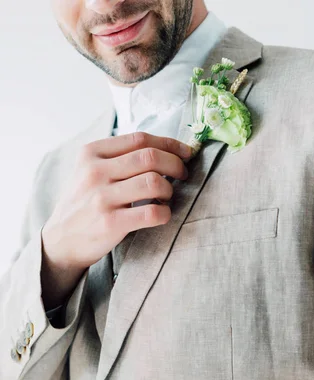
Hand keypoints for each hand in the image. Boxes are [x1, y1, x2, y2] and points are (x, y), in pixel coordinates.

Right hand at [40, 132, 191, 309]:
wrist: (61, 240)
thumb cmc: (84, 203)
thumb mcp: (89, 170)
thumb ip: (118, 157)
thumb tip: (163, 148)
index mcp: (92, 153)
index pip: (140, 139)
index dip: (169, 144)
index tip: (184, 152)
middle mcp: (95, 172)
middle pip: (150, 157)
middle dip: (175, 164)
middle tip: (182, 174)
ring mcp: (101, 198)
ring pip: (154, 182)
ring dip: (170, 190)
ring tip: (167, 197)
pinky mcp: (110, 223)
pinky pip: (151, 212)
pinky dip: (165, 213)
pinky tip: (162, 214)